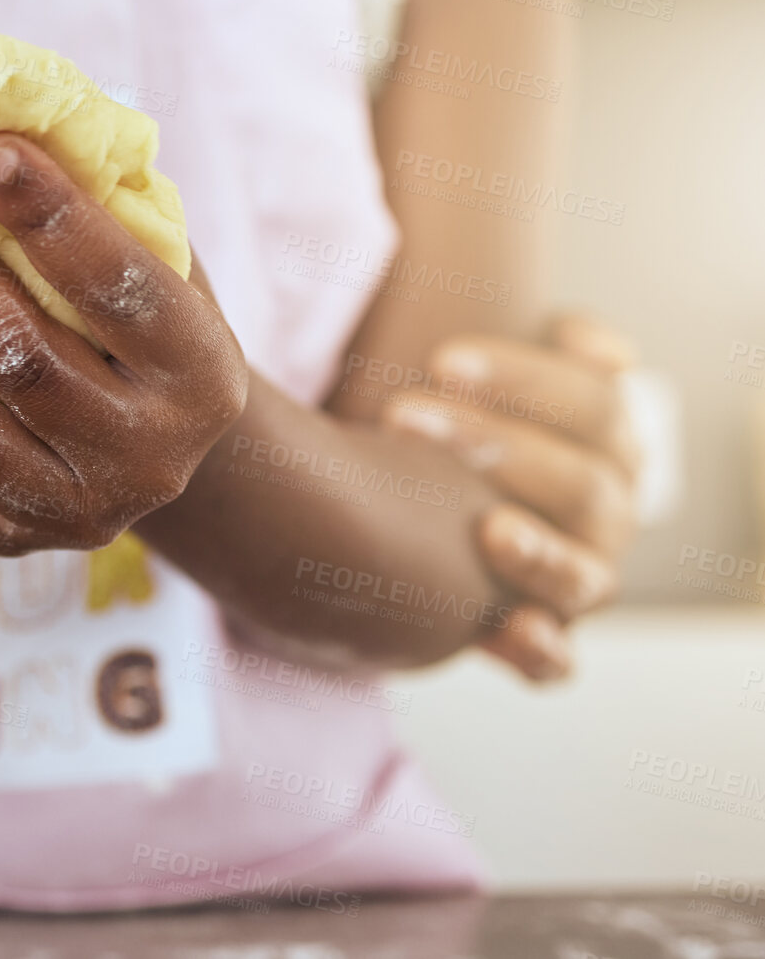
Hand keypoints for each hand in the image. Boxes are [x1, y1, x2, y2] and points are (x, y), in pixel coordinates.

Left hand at [0, 134, 247, 555]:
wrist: (158, 448)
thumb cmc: (143, 325)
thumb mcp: (159, 264)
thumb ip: (104, 208)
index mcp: (199, 372)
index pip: (121, 286)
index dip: (51, 216)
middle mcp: (148, 455)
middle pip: (23, 359)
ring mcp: (76, 510)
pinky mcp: (10, 544)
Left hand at [384, 314, 639, 679]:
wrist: (408, 513)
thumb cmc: (453, 424)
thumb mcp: (483, 377)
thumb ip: (535, 353)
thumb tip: (602, 348)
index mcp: (606, 440)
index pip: (592, 403)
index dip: (525, 379)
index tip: (440, 358)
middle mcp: (605, 510)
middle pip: (584, 483)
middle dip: (498, 448)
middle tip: (403, 415)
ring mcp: (578, 576)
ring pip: (585, 576)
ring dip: (537, 553)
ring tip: (486, 529)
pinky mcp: (538, 633)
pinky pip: (556, 659)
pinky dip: (543, 651)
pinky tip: (513, 632)